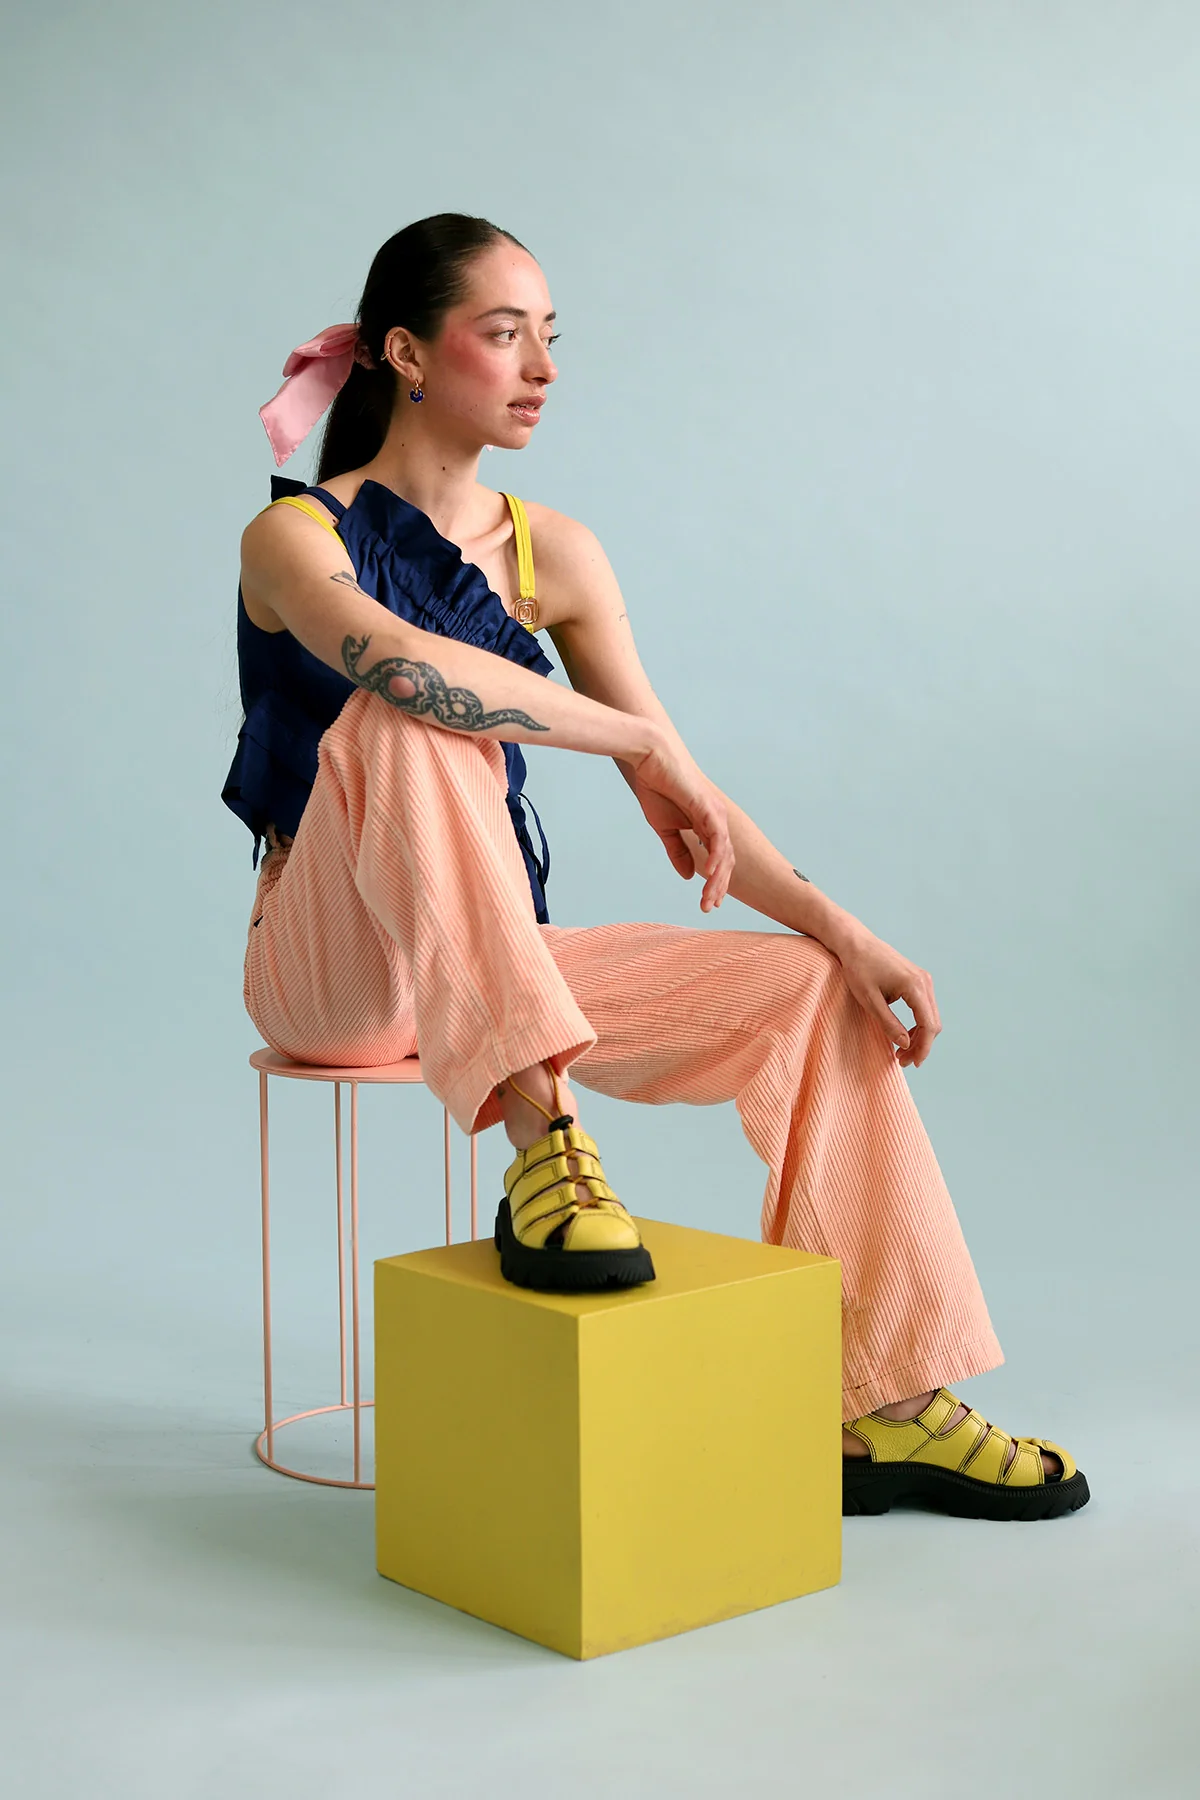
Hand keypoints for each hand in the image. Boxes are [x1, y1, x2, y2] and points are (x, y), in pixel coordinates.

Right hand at [625, 735, 733, 912]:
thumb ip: (678, 851)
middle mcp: (716, 820)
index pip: (718, 859)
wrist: (649, 759)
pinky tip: (711, 873)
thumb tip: (689, 877)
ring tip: (710, 899)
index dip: (715, 882)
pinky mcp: (707, 807)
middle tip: (708, 908)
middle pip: (726, 860)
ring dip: (718, 878)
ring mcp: (714, 813)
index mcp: (707, 824)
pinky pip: (717, 837)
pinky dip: (716, 856)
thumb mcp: (665, 828)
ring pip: (724, 853)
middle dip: (718, 887)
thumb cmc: (656, 787)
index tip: (709, 904)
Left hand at [834, 926, 941, 1066]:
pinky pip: (925, 1007)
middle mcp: (924, 981)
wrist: (855, 943)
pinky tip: (904, 1035)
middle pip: (933, 1023)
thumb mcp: (869, 1000)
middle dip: (921, 1045)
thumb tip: (905, 1044)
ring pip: (931, 1016)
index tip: (913, 1064)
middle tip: (903, 1061)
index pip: (928, 1025)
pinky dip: (918, 1024)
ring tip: (902, 1052)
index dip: (923, 1048)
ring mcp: (924, 979)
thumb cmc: (858, 969)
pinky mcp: (918, 979)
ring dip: (920, 1036)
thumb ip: (888, 1023)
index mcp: (914, 986)